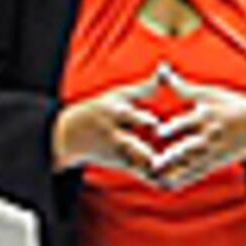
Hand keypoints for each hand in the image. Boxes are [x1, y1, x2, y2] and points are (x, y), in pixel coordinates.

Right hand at [51, 81, 165, 176]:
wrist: (71, 136)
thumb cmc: (102, 110)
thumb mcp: (119, 96)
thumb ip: (146, 86)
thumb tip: (165, 67)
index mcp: (113, 114)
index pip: (126, 116)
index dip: (141, 120)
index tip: (154, 124)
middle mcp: (115, 134)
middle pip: (129, 144)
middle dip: (141, 149)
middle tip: (161, 154)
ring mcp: (119, 152)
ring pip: (137, 162)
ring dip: (154, 167)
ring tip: (171, 170)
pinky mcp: (124, 165)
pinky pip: (142, 174)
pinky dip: (156, 177)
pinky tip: (173, 178)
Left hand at [135, 66, 245, 187]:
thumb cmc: (230, 105)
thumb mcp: (208, 93)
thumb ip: (182, 85)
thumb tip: (162, 68)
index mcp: (207, 117)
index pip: (188, 123)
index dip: (173, 128)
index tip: (158, 132)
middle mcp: (209, 136)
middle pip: (190, 148)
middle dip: (174, 156)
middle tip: (156, 162)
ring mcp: (212, 152)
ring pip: (191, 165)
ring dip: (175, 172)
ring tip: (158, 177)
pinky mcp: (214, 163)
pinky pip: (197, 174)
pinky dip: (183, 180)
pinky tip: (169, 185)